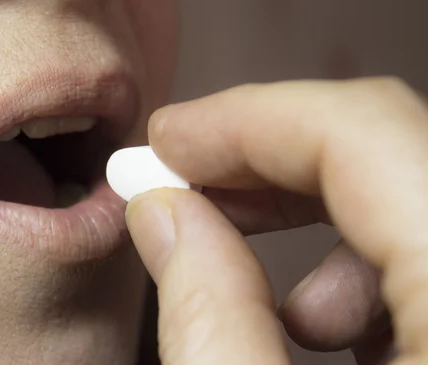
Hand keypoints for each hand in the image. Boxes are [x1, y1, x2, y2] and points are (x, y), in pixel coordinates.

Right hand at [126, 77, 427, 363]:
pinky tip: (327, 325)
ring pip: (412, 190)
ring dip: (319, 221)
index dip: (247, 122)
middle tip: (188, 183)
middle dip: (270, 159)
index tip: (169, 143)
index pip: (364, 133)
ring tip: (274, 299)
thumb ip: (213, 321)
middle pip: (388, 146)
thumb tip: (164, 216)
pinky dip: (367, 260)